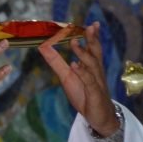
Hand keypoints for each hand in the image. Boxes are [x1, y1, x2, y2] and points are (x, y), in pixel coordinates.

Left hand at [38, 21, 118, 135]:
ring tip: (74, 43)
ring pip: (92, 65)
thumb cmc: (85, 95)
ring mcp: (96, 82)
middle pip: (95, 53)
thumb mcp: (67, 77)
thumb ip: (56, 62)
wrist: (99, 117)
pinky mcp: (94, 93)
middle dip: (92, 39)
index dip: (92, 37)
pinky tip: (75, 65)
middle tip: (90, 26)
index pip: (92, 49)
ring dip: (83, 53)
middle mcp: (96, 72)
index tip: (91, 24)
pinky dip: (82, 73)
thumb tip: (43, 47)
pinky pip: (89, 81)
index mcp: (91, 67)